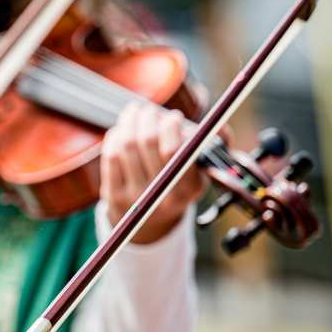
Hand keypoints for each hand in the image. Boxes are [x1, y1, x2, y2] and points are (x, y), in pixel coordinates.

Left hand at [100, 103, 208, 242]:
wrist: (152, 222)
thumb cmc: (179, 183)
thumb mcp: (202, 169)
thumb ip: (215, 145)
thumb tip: (220, 127)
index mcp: (188, 189)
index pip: (174, 151)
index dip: (170, 126)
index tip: (173, 117)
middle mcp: (162, 197)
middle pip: (147, 143)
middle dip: (147, 118)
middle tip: (149, 109)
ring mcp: (135, 199)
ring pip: (127, 146)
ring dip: (130, 122)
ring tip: (135, 113)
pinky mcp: (113, 197)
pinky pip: (111, 156)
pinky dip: (116, 136)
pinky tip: (121, 129)